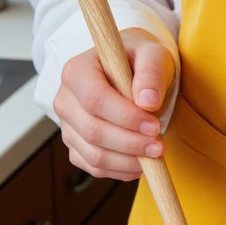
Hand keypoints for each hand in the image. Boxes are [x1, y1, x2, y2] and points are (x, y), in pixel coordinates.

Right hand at [54, 28, 176, 180]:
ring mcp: (67, 126)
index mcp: (77, 70)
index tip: (154, 126)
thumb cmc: (139, 59)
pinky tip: (142, 162)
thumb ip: (151, 73)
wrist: (130, 70)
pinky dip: (120, 170)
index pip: (95, 99)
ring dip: (128, 161)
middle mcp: (65, 99)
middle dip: (130, 143)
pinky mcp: (75, 146)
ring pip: (93, 155)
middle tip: (160, 145)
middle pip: (93, 131)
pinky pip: (94, 167)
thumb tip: (148, 102)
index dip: (126, 117)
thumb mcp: (152, 54)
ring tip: (155, 154)